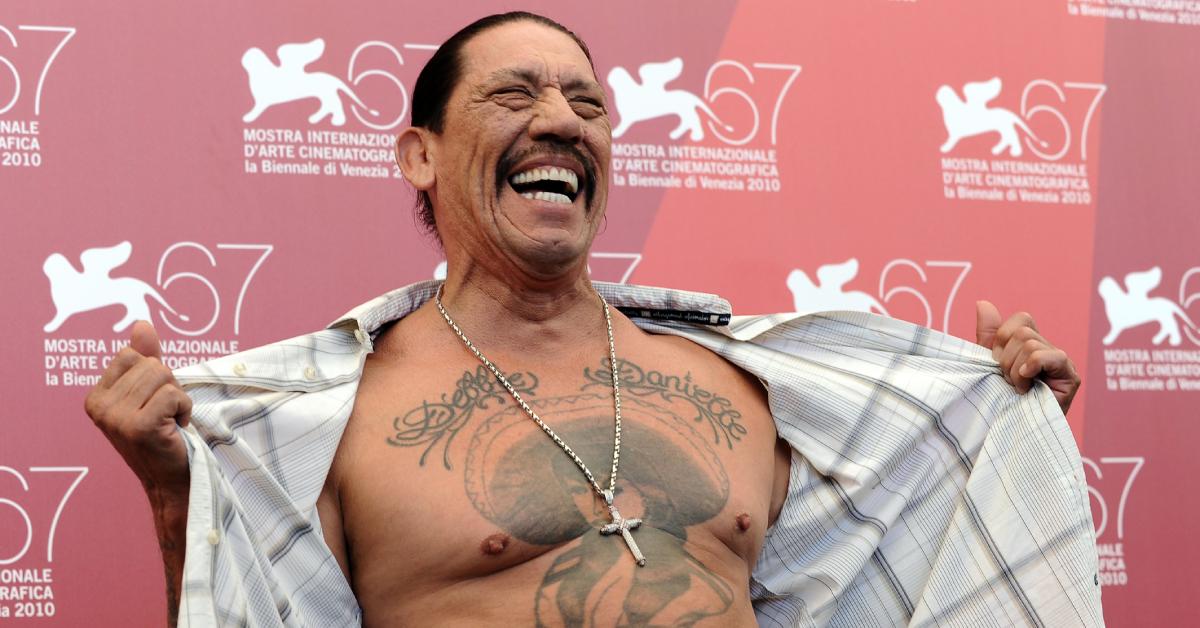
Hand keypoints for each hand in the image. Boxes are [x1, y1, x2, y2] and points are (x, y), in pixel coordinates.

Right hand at [84, 321, 191, 506]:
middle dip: (169, 386)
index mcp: (95, 397)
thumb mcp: (149, 393)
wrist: (171, 479)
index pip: (131, 355)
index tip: (153, 403)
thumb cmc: (162, 434)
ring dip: (178, 398)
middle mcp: (99, 407)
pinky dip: (184, 409)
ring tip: (169, 422)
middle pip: (151, 364)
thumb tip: (142, 323)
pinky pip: (173, 394)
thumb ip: (146, 358)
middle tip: (165, 416)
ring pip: (163, 376)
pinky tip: (175, 429)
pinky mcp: (138, 427)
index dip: (154, 374)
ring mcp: (116, 418)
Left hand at [975, 301, 1080, 413]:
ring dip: (1015, 370)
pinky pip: (1051, 356)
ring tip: (1017, 388)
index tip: (996, 365)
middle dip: (1005, 358)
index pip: (1020, 320)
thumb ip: (988, 335)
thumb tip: (983, 303)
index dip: (1001, 340)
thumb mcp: (988, 363)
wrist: (1009, 430)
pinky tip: (1026, 383)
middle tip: (1007, 380)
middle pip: (1023, 332)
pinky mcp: (1071, 377)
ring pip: (1031, 344)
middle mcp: (1048, 350)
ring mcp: (1062, 363)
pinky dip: (1032, 367)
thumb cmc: (1000, 399)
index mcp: (1031, 344)